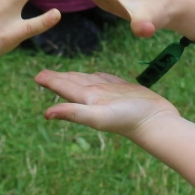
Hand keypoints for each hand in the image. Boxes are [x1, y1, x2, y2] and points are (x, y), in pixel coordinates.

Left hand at [37, 70, 179, 137]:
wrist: (156, 121)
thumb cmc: (129, 119)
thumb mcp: (99, 116)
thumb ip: (74, 113)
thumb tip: (46, 114)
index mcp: (86, 101)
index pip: (65, 88)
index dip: (51, 81)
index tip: (37, 76)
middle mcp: (96, 97)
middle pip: (73, 84)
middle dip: (59, 78)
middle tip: (43, 74)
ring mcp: (110, 93)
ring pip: (88, 81)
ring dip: (76, 77)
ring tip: (65, 74)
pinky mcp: (125, 89)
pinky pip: (108, 79)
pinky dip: (99, 76)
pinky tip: (96, 75)